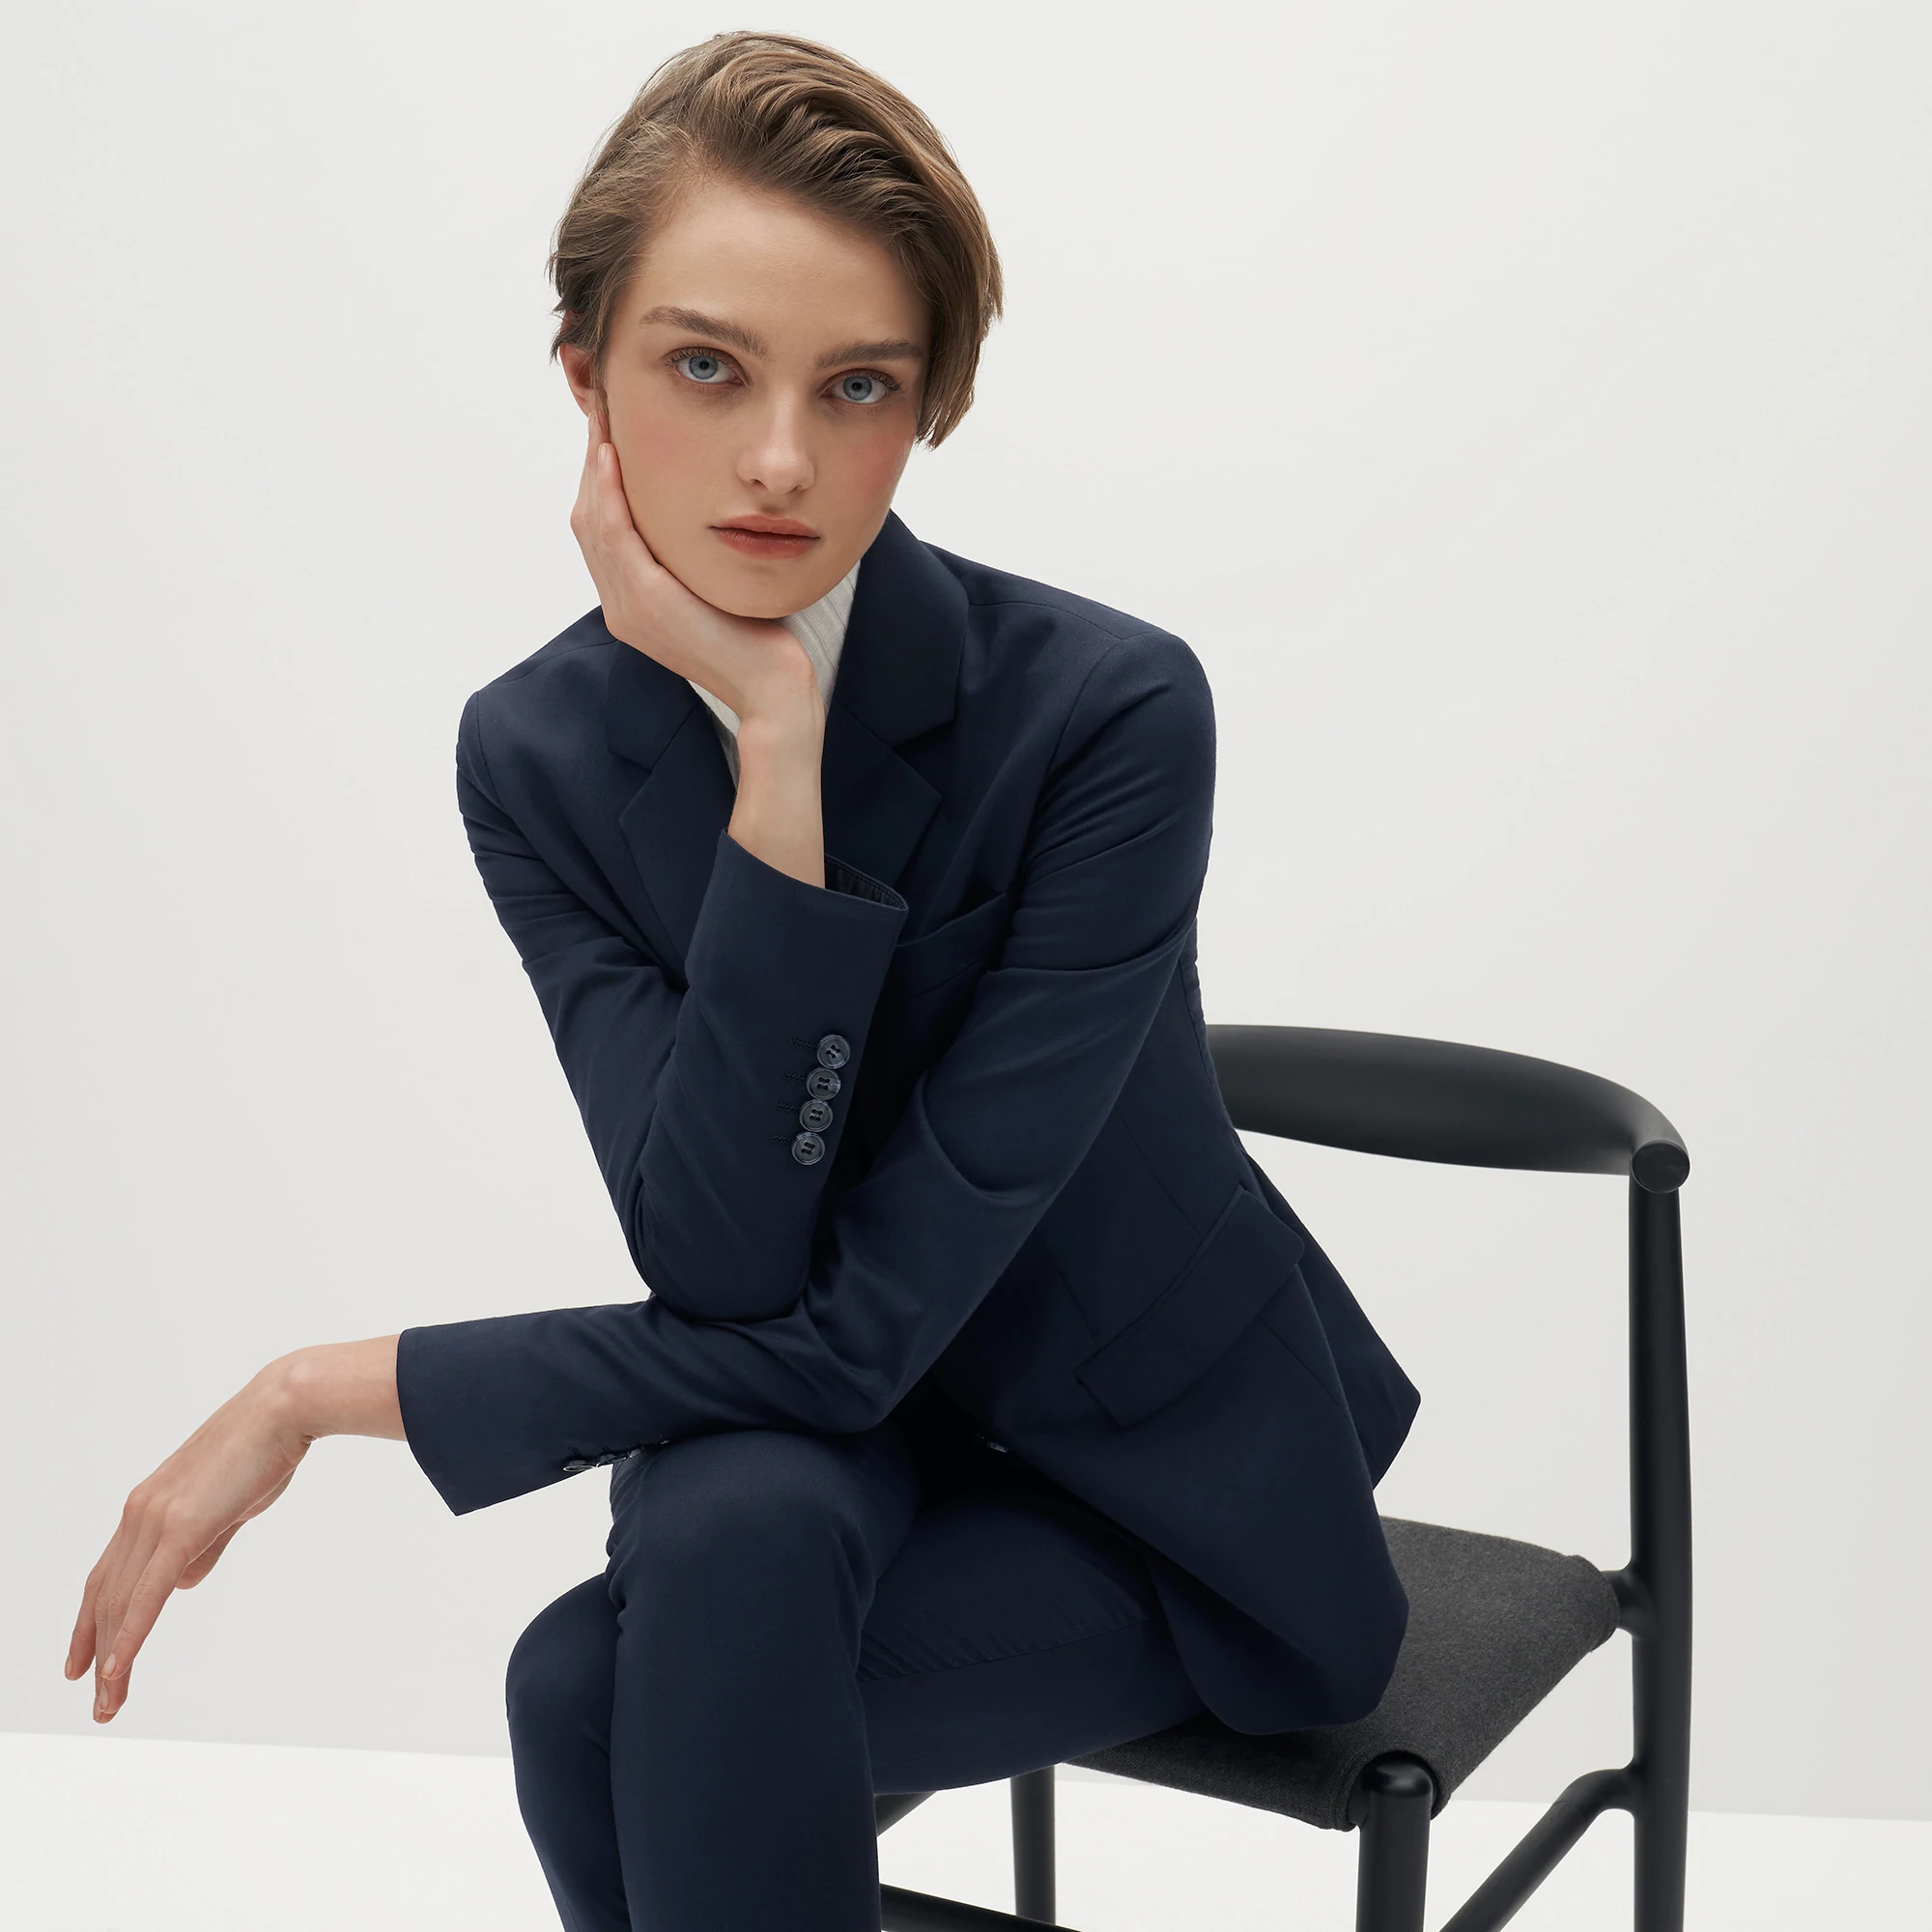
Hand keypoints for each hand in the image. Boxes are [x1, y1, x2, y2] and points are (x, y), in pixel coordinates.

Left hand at [65, 1338, 401, 1721]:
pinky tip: (117, 1669)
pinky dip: (129, 1636)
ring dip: (111, 1658)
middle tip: (100, 1701)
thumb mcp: (229, 1503)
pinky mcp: (181, 1528)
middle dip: (96, 1651)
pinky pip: (146, 1595)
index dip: (92, 1622)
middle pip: (105, 1597)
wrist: (284, 1408)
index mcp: (150, 1505)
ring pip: (119, 1604)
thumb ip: (203, 1543)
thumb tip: (183, 1582)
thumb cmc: (266, 1448)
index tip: (84, 1662)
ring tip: (109, 1702)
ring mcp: (157, 1520)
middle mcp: (140, 1513)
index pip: (108, 1576)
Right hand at [571, 400, 816, 725]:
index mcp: (632, 606)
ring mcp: (628, 607)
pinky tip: (612, 456)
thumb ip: (695, 560)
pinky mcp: (645, 602)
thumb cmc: (759, 640)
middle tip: (599, 414)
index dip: (599, 482)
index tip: (609, 436)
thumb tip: (703, 516)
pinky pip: (614, 535)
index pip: (601, 533)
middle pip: (587, 521)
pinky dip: (608, 492)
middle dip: (591, 465)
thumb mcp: (717, 589)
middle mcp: (620, 608)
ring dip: (593, 468)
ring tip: (601, 422)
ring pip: (592, 521)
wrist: (771, 687)